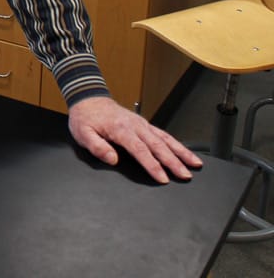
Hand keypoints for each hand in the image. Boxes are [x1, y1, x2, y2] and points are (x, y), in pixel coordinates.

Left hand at [68, 96, 202, 183]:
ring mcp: (141, 124)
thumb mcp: (82, 133)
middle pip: (157, 145)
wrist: (88, 99)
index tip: (163, 178)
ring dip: (181, 152)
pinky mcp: (144, 124)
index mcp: (120, 129)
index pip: (139, 150)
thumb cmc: (85, 118)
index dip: (152, 165)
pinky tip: (185, 152)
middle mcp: (134, 125)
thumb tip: (112, 159)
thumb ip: (97, 146)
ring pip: (165, 139)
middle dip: (173, 162)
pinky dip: (177, 143)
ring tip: (195, 164)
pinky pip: (163, 134)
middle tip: (185, 175)